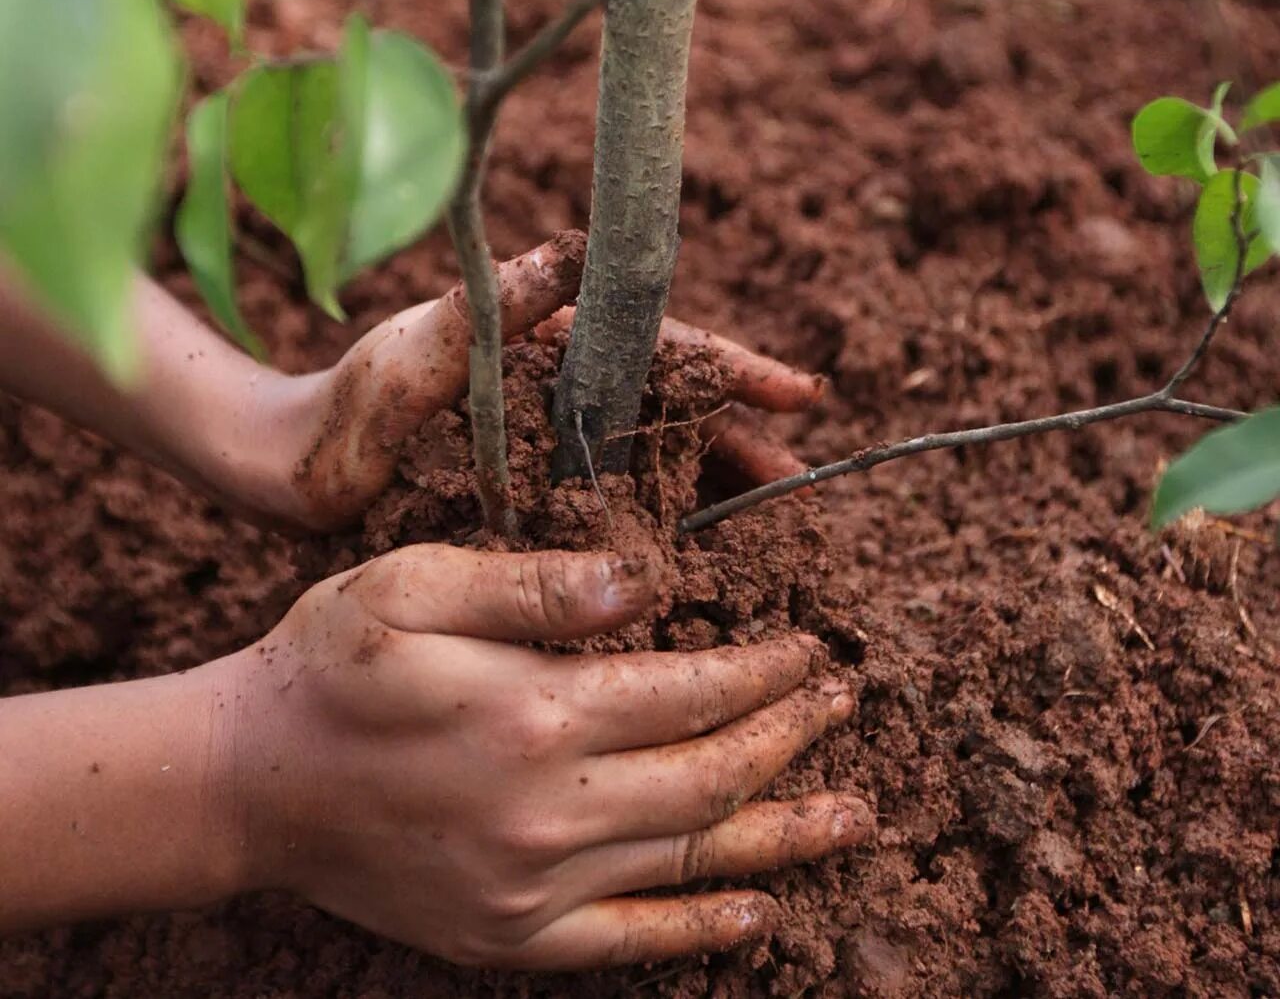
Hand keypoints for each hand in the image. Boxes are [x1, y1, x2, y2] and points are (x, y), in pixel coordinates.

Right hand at [220, 546, 868, 969]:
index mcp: (533, 712)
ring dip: (784, 833)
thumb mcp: (417, 587)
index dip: (764, 669)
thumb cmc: (332, 665)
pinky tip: (763, 910)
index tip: (809, 649)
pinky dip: (704, 928)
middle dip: (792, 737)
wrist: (249, 783)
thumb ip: (537, 585)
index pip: (692, 689)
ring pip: (692, 858)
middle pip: (712, 775)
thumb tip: (650, 580)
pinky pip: (631, 941)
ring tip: (856, 815)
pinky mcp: (509, 935)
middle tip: (847, 706)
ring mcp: (532, 887)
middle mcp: (547, 810)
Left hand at [265, 232, 823, 530]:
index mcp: (551, 343)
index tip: (798, 395)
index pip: (661, 346)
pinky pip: (613, 509)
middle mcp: (563, 392)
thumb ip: (496, 305)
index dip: (734, 370)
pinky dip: (658, 528)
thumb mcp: (418, 347)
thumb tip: (578, 249)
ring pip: (652, 462)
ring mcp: (552, 448)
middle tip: (798, 478)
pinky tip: (694, 562)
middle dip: (740, 439)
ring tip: (768, 527)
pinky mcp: (535, 500)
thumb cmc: (346, 404)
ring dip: (710, 489)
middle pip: (672, 410)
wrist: (292, 475)